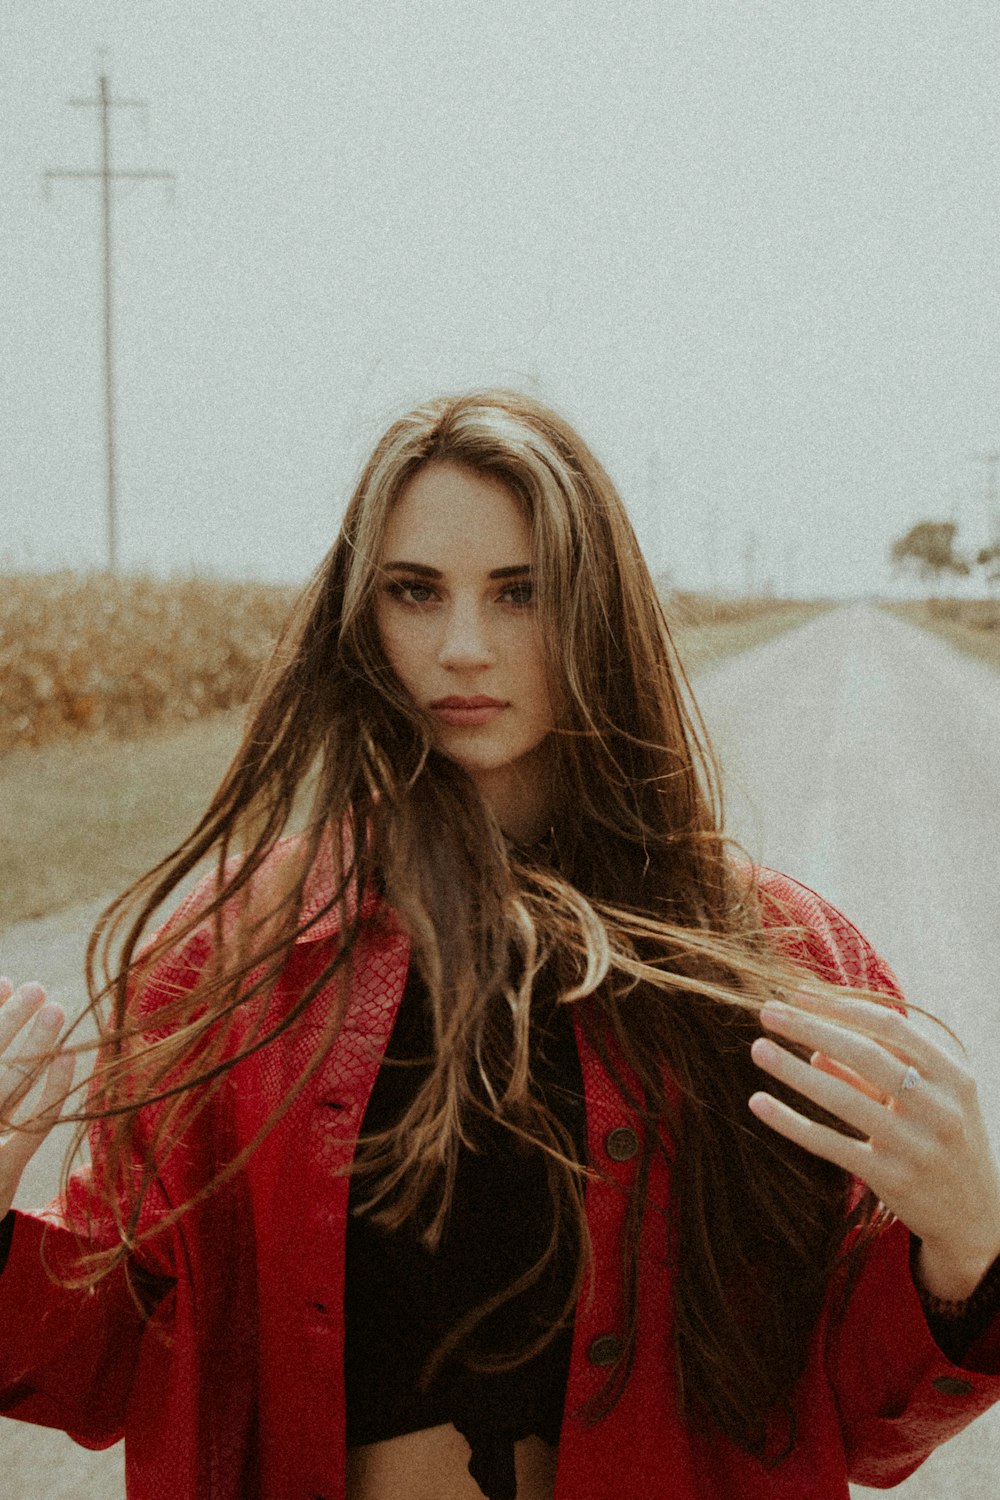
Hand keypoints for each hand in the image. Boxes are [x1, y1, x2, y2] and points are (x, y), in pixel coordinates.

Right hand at [0, 979, 75, 1220]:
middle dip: (8, 1023)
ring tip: (56, 1008)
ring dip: (33, 1046)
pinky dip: (52, 1088)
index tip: (6, 981)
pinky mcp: (0, 1176)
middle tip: (37, 988)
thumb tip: (7, 988)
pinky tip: (67, 1055)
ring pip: (8, 1089)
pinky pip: (34, 1125)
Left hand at [748, 989, 999, 1300]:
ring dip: (793, 1071)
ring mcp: (916, 1145)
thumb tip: (814, 1052)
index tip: (797, 994)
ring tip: (758, 1048)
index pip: (889, 1026)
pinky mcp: (892, 1179)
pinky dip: (791, 1122)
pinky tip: (759, 1103)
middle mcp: (939, 1107)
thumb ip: (874, 1074)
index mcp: (952, 1075)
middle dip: (810, 1028)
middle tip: (767, 1012)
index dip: (840, 1006)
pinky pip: (830, 1143)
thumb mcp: (927, 1099)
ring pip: (843, 1097)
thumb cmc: (944, 1141)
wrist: (977, 1218)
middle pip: (864, 1053)